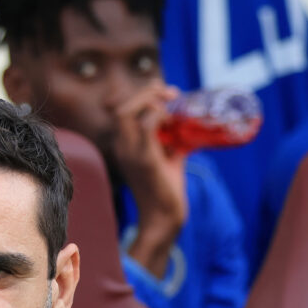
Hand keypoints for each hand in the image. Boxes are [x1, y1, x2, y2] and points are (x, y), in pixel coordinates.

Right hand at [111, 80, 188, 278]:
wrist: (164, 216)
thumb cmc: (167, 188)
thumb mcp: (168, 156)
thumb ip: (172, 139)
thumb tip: (187, 123)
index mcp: (123, 146)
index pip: (121, 110)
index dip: (140, 95)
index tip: (164, 92)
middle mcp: (121, 148)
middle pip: (120, 107)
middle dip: (145, 92)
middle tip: (170, 92)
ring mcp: (130, 153)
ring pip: (126, 113)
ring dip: (150, 99)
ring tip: (170, 100)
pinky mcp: (145, 160)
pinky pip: (147, 127)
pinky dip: (159, 115)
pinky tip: (171, 119)